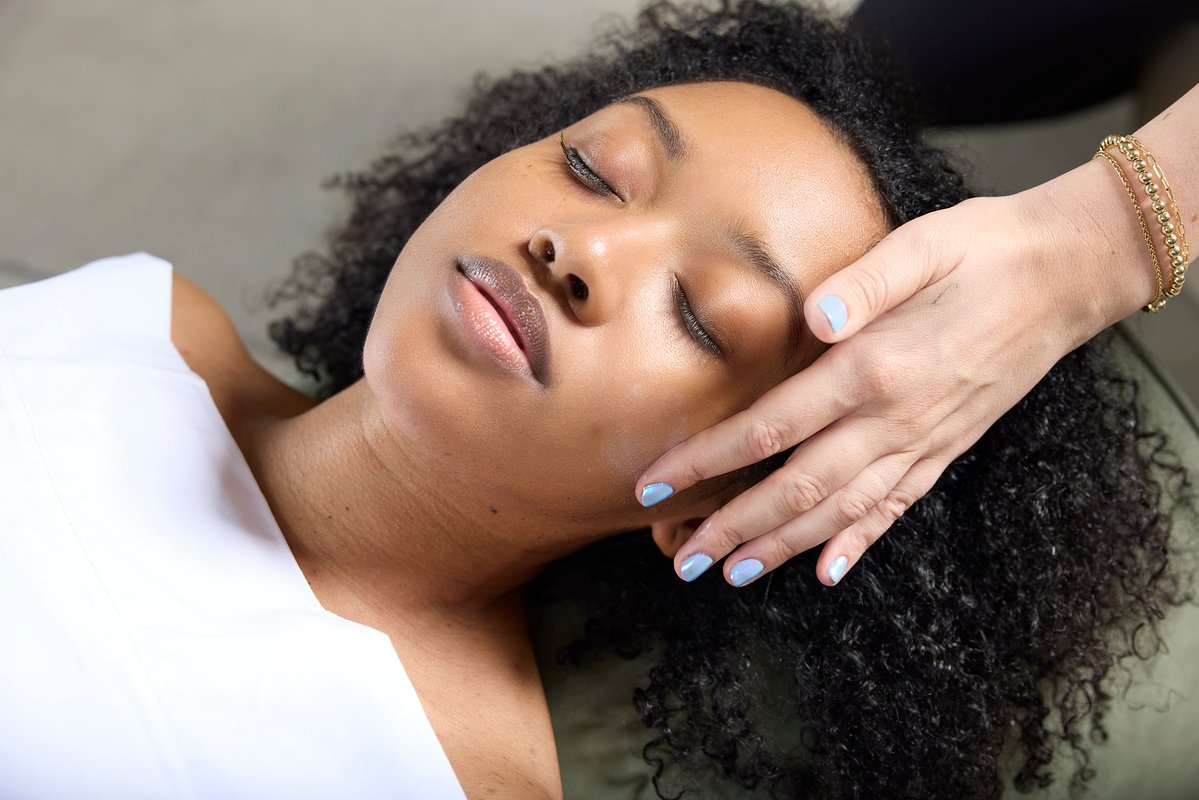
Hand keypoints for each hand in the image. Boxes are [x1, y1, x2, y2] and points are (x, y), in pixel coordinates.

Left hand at [636, 166, 1148, 587]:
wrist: (1068, 275)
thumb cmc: (985, 249)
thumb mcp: (922, 245)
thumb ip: (863, 284)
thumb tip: (811, 320)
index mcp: (876, 368)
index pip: (770, 428)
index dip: (706, 460)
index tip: (654, 485)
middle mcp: (897, 419)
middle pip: (798, 489)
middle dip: (733, 527)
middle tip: (681, 560)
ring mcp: (925, 441)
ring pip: (841, 511)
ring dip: (783, 546)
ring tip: (733, 572)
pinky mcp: (947, 448)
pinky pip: (897, 507)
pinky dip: (859, 542)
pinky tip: (828, 570)